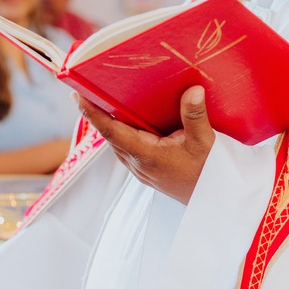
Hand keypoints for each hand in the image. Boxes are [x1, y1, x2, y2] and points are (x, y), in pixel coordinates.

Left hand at [77, 85, 214, 203]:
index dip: (93, 114)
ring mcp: (139, 168)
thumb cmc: (206, 172)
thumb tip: (193, 90)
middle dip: (96, 113)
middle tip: (87, 88)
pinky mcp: (144, 170)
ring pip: (117, 142)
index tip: (77, 97)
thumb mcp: (205, 142)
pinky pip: (126, 147)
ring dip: (108, 123)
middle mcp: (136, 163)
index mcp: (145, 155)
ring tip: (102, 100)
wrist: (211, 199)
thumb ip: (195, 116)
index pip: (112, 132)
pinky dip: (122, 131)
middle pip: (110, 135)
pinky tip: (126, 119)